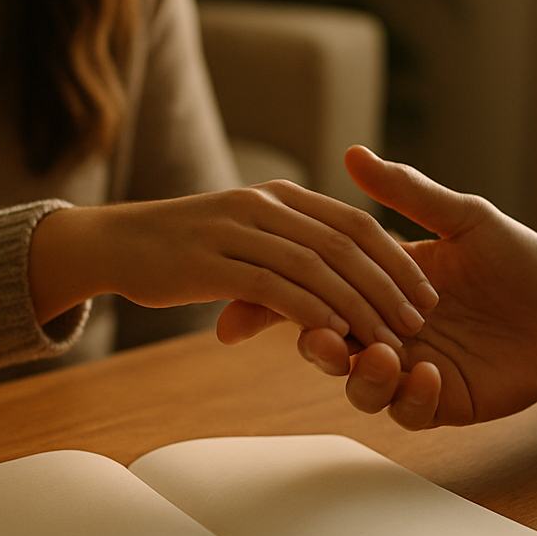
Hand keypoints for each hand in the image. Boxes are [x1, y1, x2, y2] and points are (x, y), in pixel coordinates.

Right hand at [29, 179, 437, 351]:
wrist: (110, 241)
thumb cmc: (181, 243)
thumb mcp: (242, 228)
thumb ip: (288, 241)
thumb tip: (339, 271)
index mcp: (280, 197)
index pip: (355, 222)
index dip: (396, 258)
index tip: (426, 294)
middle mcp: (263, 207)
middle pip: (345, 244)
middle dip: (389, 285)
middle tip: (420, 323)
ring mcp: (236, 232)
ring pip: (316, 266)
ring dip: (359, 304)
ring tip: (389, 338)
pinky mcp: (210, 264)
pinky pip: (273, 286)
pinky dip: (310, 310)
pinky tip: (336, 336)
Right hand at [288, 146, 536, 428]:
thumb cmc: (516, 261)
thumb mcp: (465, 220)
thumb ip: (410, 194)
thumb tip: (354, 153)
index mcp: (382, 286)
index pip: (321, 293)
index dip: (289, 300)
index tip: (272, 300)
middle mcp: (388, 330)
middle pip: (328, 348)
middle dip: (319, 347)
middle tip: (327, 337)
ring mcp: (413, 370)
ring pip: (362, 389)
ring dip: (364, 377)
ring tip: (386, 356)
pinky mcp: (443, 402)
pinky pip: (410, 413)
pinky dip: (412, 399)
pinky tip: (432, 375)